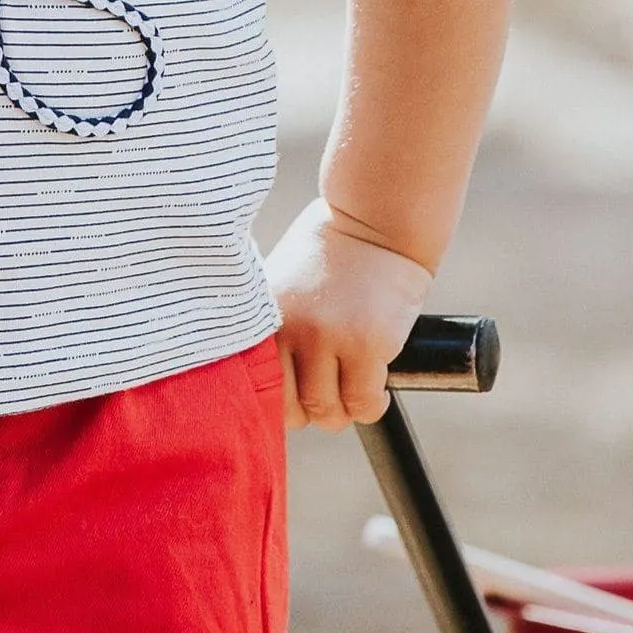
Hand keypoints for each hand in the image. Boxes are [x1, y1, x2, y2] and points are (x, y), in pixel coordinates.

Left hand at [264, 197, 433, 431]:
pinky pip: (364, 404)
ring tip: (353, 388)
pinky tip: (375, 386)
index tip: (295, 399)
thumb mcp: (282, 285)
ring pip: (329, 413)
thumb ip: (273, 330)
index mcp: (265, 318)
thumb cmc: (329, 252)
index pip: (256, 390)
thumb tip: (265, 389)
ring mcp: (329, 339)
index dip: (278, 404)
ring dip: (343, 410)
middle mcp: (291, 331)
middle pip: (291, 411)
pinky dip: (371, 405)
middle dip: (311, 410)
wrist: (376, 219)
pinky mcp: (367, 345)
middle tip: (328, 393)